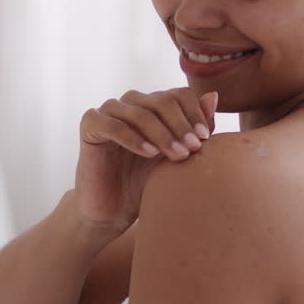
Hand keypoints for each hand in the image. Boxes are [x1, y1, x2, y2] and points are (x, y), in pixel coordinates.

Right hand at [74, 87, 217, 229]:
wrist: (115, 209)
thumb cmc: (147, 182)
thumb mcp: (178, 155)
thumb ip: (195, 129)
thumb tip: (213, 96)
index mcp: (153, 105)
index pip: (178, 94)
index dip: (194, 114)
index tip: (205, 139)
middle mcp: (131, 103)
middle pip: (162, 101)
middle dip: (181, 125)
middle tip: (194, 149)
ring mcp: (109, 111)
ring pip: (141, 112)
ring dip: (162, 133)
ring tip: (177, 155)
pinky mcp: (90, 124)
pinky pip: (114, 125)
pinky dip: (134, 138)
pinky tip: (150, 154)